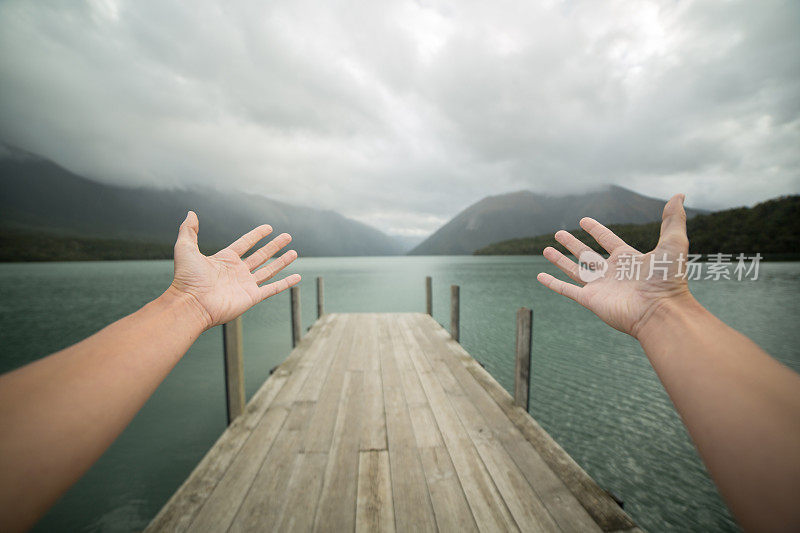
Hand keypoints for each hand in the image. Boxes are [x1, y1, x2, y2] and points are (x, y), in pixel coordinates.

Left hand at [168, 211, 300, 328]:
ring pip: (269, 270)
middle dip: (274, 246)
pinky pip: (273, 288)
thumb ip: (188, 230)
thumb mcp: (185, 248)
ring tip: (294, 252)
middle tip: (287, 236)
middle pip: (261, 255)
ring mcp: (245, 284)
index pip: (245, 244)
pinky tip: (298, 277)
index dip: (257, 235)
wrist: (191, 304)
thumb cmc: (186, 278)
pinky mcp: (252, 297)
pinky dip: (286, 283)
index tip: (268, 227)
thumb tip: (190, 213)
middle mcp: (237, 271)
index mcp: (225, 259)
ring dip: (282, 261)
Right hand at [537, 194, 692, 337]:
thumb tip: (679, 195)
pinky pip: (566, 290)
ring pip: (574, 270)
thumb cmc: (669, 279)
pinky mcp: (590, 300)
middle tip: (559, 233)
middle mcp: (612, 272)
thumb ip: (673, 220)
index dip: (596, 230)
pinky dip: (552, 283)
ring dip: (560, 260)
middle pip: (587, 255)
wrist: (660, 311)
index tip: (583, 220)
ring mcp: (599, 287)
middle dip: (573, 244)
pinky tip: (540, 276)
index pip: (608, 240)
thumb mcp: (673, 243)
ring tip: (546, 249)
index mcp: (628, 259)